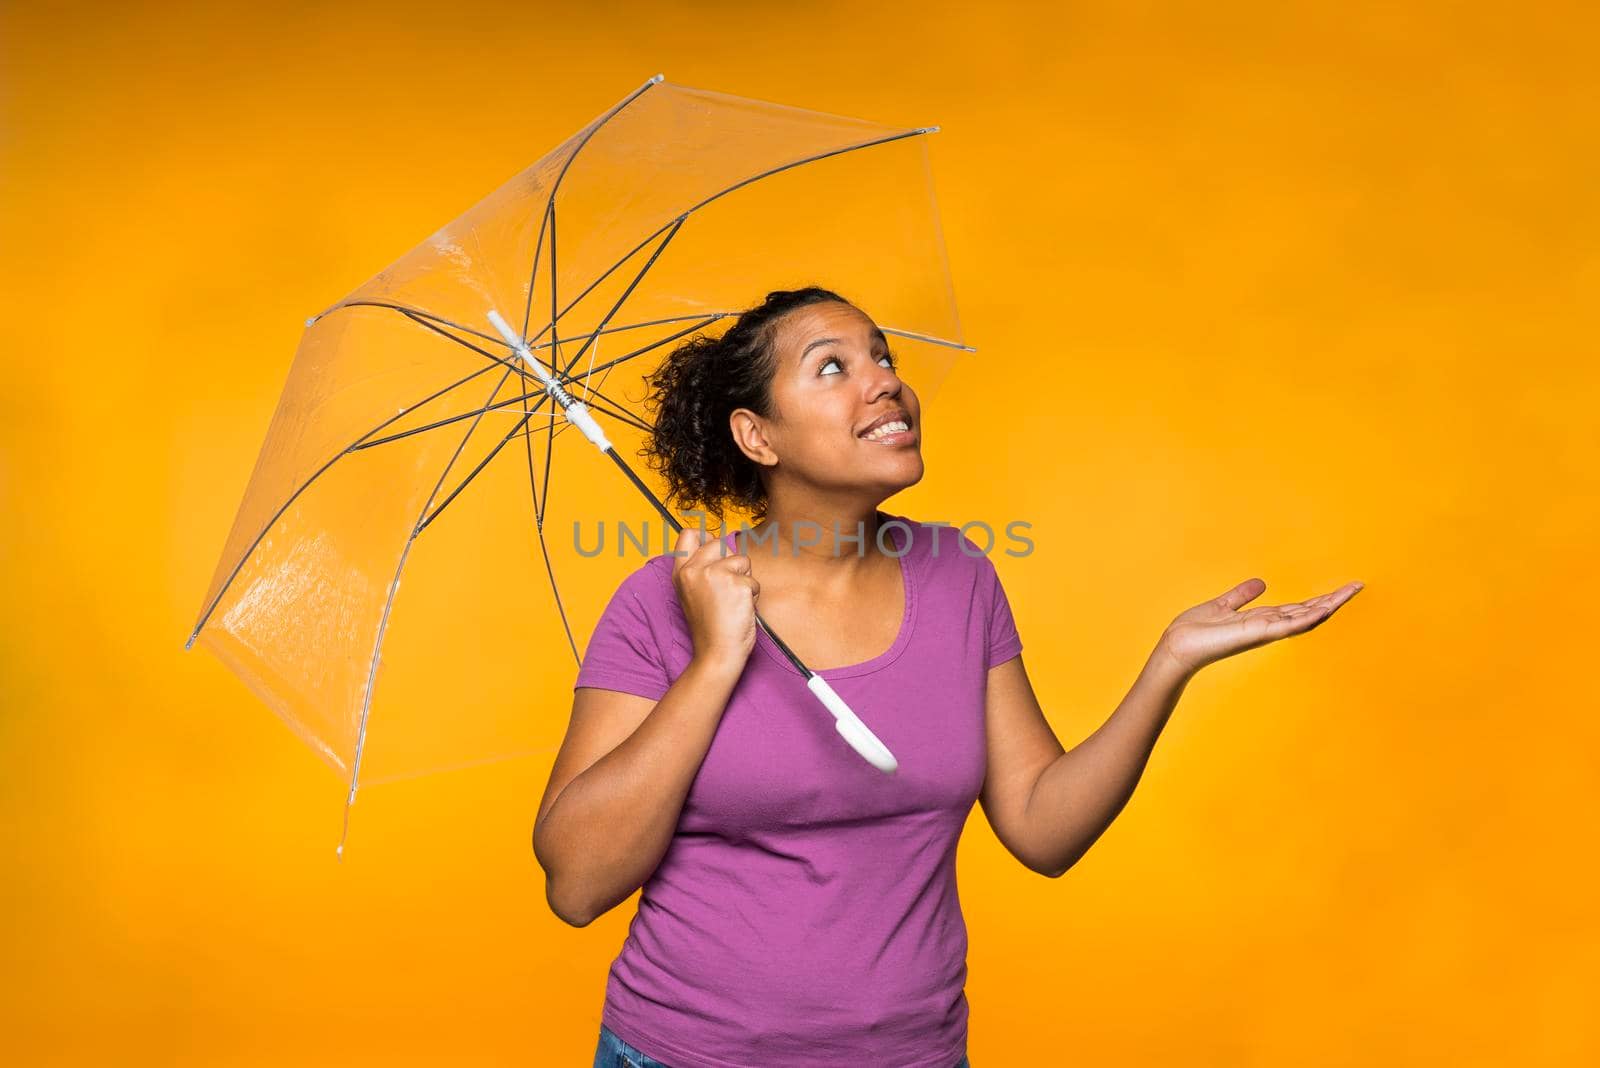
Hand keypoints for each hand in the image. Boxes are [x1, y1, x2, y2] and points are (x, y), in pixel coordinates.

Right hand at [671, 525, 759, 670]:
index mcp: (681, 572)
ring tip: (733, 601)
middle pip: (720, 543)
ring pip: (742, 560)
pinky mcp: (738, 584)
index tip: (715, 552)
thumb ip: (700, 569)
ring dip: (744, 579)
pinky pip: (754, 581)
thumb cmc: (710, 626)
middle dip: (730, 562)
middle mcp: (695, 569)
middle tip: (727, 588)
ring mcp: (716, 575)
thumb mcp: (692, 593)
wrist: (717, 653)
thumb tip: (720, 543)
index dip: (705, 537)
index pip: (689, 534)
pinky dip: (753, 596)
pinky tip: (740, 610)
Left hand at [1157, 577, 1363, 676]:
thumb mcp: (1222, 606)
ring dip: (1328, 605)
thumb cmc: (1195, 631)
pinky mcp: (1256, 633)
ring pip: (1303, 617)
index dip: (1318, 599)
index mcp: (1260, 619)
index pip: (1296, 608)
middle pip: (1307, 611)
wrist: (1178, 646)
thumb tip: (1261, 583)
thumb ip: (1242, 596)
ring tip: (1350, 592)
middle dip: (1332, 600)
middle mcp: (1267, 626)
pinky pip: (1287, 625)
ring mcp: (1264, 631)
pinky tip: (1324, 608)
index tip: (1339, 589)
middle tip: (1356, 586)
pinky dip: (1306, 617)